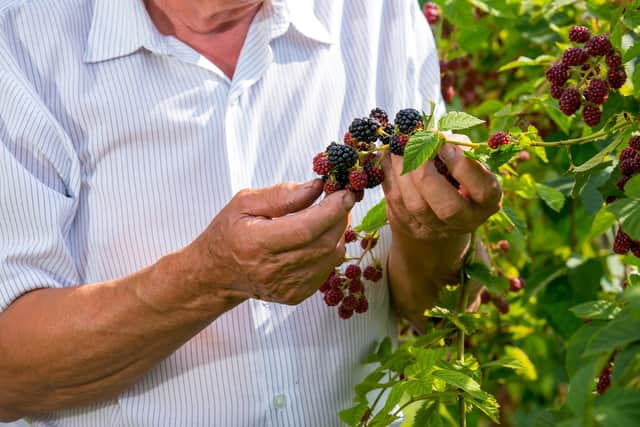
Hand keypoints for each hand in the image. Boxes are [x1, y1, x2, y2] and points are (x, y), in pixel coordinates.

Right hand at [188, 179, 353, 304]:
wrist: (217, 274)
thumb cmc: (229, 233)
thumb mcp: (245, 203)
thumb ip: (283, 194)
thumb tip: (318, 186)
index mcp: (256, 244)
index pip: (306, 229)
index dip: (332, 209)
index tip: (345, 192)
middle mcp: (273, 270)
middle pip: (324, 243)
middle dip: (340, 217)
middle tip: (340, 198)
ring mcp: (287, 287)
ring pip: (331, 256)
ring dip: (337, 231)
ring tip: (328, 215)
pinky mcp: (296, 295)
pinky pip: (327, 267)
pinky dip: (329, 248)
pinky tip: (317, 236)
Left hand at [382, 133, 501, 241]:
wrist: (438, 205)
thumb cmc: (456, 173)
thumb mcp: (465, 160)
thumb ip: (456, 147)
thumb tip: (435, 135)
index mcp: (488, 200)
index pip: (483, 189)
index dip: (463, 167)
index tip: (445, 146)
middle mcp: (466, 220)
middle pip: (448, 207)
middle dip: (428, 175)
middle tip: (416, 149)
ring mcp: (438, 229)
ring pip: (417, 206)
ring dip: (403, 173)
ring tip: (398, 149)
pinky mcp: (413, 228)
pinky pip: (397, 204)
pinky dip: (390, 178)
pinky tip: (390, 159)